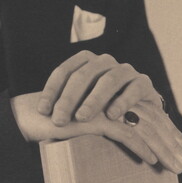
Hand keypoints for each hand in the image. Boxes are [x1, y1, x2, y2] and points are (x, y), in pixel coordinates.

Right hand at [11, 93, 181, 173]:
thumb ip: (105, 119)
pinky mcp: (92, 114)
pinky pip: (122, 130)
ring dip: (159, 145)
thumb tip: (130, 133)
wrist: (26, 117)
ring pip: (139, 122)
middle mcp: (107, 86)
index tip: (177, 145)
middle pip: (146, 112)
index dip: (162, 126)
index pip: (143, 106)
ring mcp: (100, 99)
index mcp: (108, 86)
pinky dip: (139, 146)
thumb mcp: (84, 119)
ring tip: (173, 165)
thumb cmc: (52, 120)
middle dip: (167, 137)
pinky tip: (150, 160)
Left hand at [36, 50, 161, 125]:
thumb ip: (65, 102)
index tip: (42, 111)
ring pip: (108, 80)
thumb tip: (37, 114)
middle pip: (83, 75)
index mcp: (85, 62)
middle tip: (59, 120)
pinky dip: (122, 101)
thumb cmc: (103, 107)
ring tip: (82, 118)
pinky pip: (133, 89)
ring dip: (93, 99)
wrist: (140, 109)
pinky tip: (112, 116)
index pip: (64, 71)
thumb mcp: (82, 100)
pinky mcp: (144, 83)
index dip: (51, 90)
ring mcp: (125, 70)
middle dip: (68, 98)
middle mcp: (105, 62)